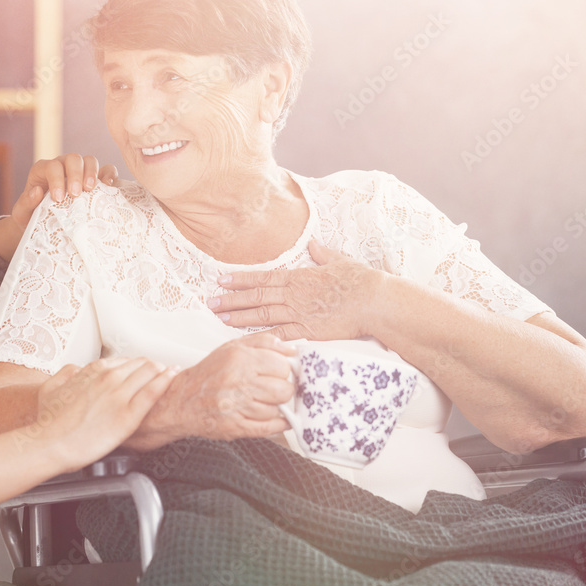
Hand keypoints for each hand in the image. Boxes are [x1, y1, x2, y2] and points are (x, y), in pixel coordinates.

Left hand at [0, 154, 118, 259]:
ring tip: (90, 190)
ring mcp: (80, 172)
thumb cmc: (31, 217)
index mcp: (43, 170)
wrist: (42, 225)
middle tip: (76, 194)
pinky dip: (109, 174)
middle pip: (73, 158)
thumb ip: (26, 202)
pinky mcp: (94, 180)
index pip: (52, 166)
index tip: (58, 198)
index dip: (56, 179)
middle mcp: (62, 166)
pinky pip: (106, 169)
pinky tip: (109, 186)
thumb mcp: (22, 212)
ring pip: (89, 160)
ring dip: (92, 173)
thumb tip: (37, 191)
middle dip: (75, 174)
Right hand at [33, 357, 174, 470]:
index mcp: (92, 371)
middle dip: (152, 365)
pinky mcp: (128, 416)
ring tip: (171, 371)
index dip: (134, 365)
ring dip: (162, 369)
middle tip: (160, 370)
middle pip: (140, 363)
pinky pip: (152, 392)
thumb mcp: (50, 388)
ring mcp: (119, 395)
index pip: (122, 361)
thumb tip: (76, 370)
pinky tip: (173, 377)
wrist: (49, 445)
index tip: (140, 369)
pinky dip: (165, 381)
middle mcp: (107, 378)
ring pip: (149, 372)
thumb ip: (66, 374)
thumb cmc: (49, 423)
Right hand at [145, 333, 296, 443]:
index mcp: (240, 359)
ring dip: (274, 406)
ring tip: (262, 400)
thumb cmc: (210, 372)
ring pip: (276, 410)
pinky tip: (276, 419)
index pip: (282, 366)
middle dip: (283, 389)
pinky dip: (277, 424)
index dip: (282, 369)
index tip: (276, 372)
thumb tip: (292, 350)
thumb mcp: (233, 347)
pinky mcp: (235, 427)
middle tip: (272, 387)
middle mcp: (238, 382)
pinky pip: (268, 428)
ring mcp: (237, 407)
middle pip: (284, 390)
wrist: (183, 399)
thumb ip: (264, 342)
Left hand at [209, 240, 383, 341]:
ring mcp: (299, 313)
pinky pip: (279, 334)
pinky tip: (245, 341)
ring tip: (219, 317)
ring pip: (262, 314)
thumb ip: (323, 254)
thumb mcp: (340, 261)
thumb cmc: (361, 281)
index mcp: (299, 277)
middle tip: (210, 301)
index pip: (262, 277)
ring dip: (239, 316)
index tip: (222, 279)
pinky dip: (261, 337)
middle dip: (231, 298)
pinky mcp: (307, 331)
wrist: (375, 302)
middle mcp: (294, 294)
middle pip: (256, 296)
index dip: (240, 279)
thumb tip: (313, 244)